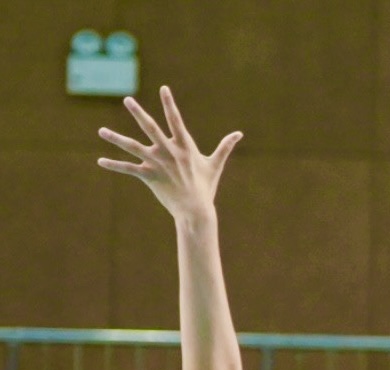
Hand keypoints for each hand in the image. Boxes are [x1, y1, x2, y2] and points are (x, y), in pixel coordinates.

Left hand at [96, 91, 238, 218]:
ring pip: (132, 147)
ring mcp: (157, 163)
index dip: (169, 104)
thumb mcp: (215, 165)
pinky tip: (100, 161)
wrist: (196, 211)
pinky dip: (114, 165)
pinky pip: (128, 169)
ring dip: (115, 138)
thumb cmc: (206, 187)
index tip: (163, 88)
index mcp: (184, 147)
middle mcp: (168, 152)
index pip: (175, 120)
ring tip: (101, 130)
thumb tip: (239, 134)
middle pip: (150, 128)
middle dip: (138, 113)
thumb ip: (225, 147)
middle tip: (127, 100)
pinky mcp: (149, 176)